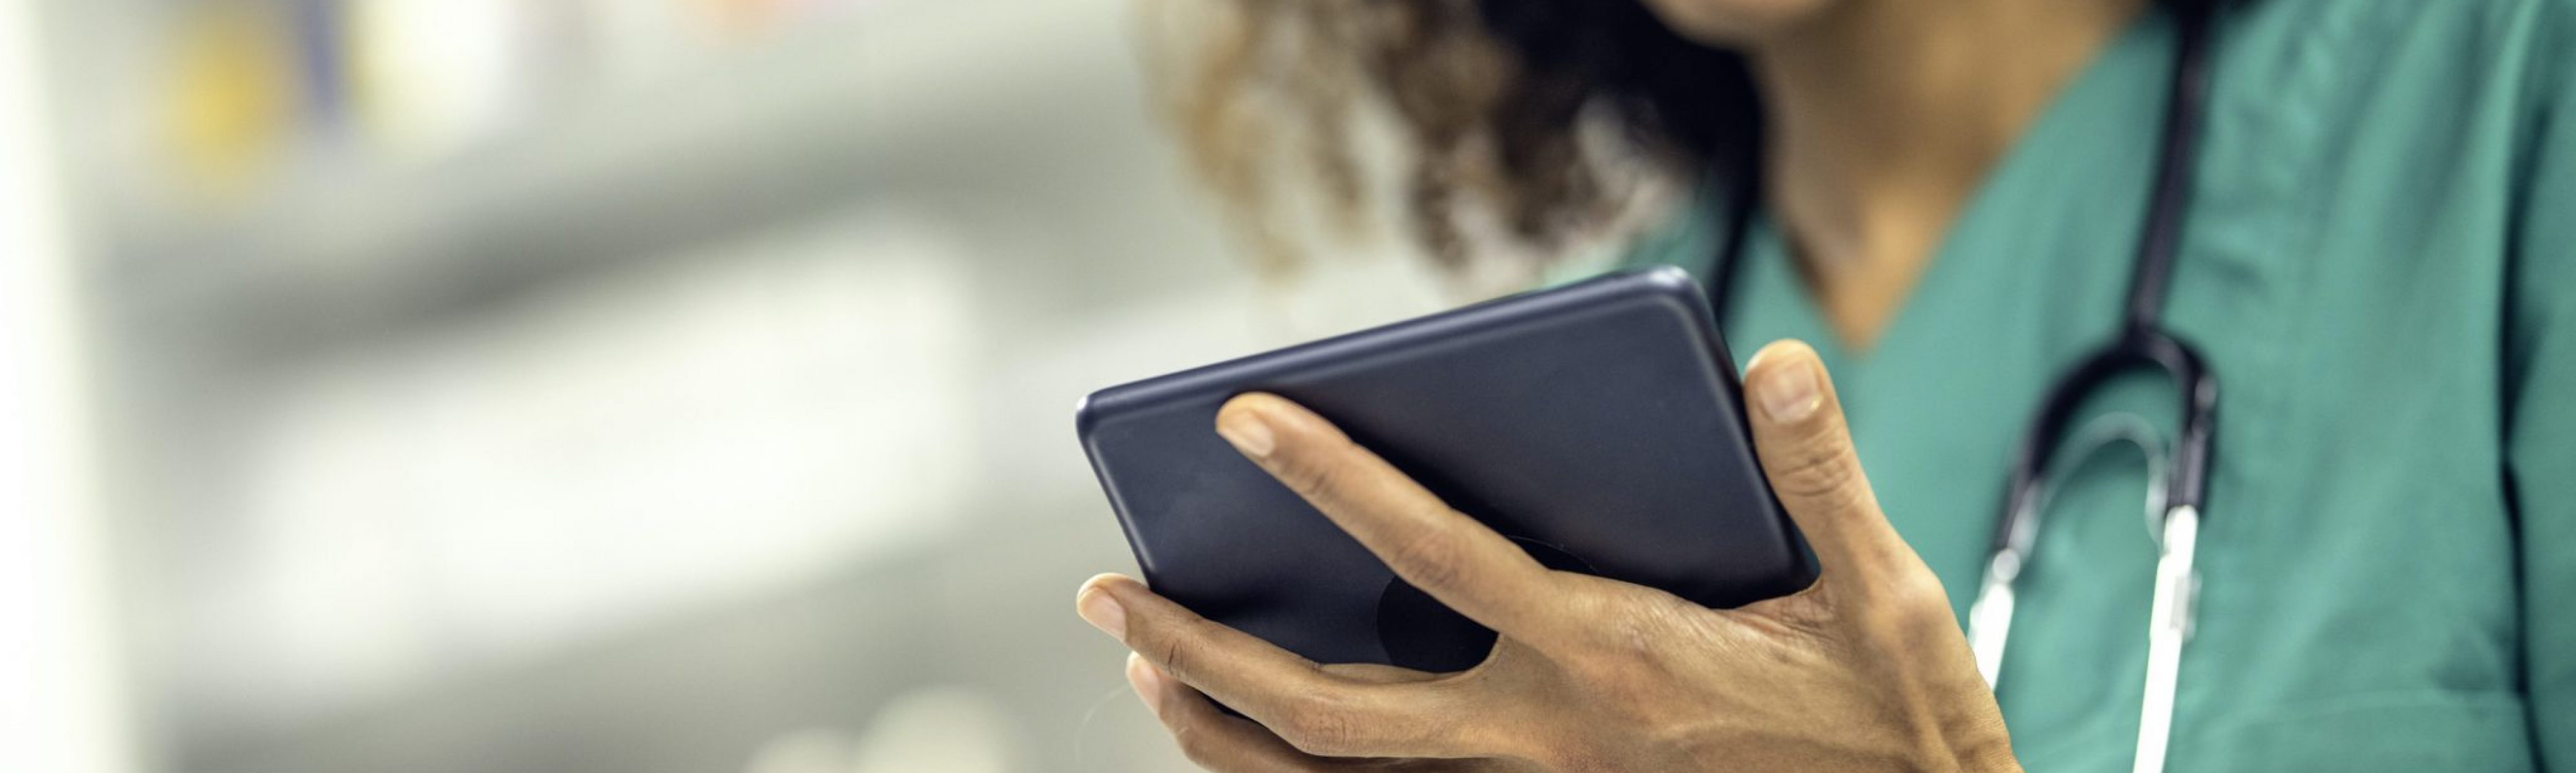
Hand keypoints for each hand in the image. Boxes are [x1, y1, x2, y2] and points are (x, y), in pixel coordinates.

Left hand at [1074, 340, 2019, 772]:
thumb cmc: (1897, 732)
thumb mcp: (1883, 603)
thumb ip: (1819, 479)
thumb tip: (1770, 364)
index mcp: (1610, 661)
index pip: (1437, 556)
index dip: (1335, 482)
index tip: (1241, 420)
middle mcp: (1546, 744)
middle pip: (1328, 710)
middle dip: (1199, 649)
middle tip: (1104, 593)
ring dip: (1220, 727)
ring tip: (1142, 665)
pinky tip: (1243, 741)